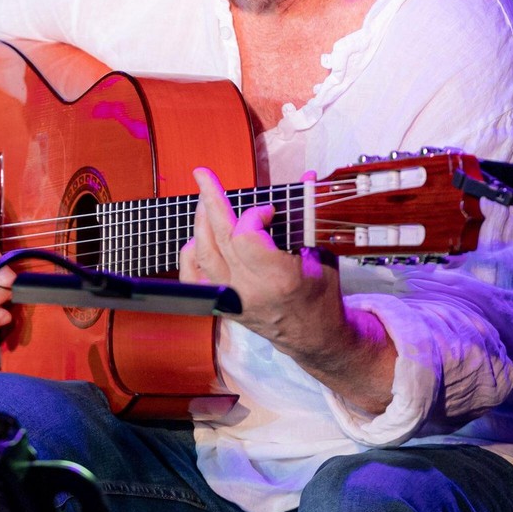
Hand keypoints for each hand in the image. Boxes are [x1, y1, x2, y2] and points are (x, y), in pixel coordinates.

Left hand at [179, 167, 396, 411]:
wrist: (314, 335)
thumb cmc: (321, 293)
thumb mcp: (322, 254)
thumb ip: (308, 216)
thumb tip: (307, 176)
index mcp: (278, 277)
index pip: (246, 235)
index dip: (255, 214)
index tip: (269, 211)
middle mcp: (250, 289)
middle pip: (219, 238)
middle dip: (210, 200)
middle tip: (203, 175)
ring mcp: (233, 299)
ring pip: (203, 254)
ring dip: (201, 222)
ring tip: (205, 200)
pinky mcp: (223, 305)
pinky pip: (193, 279)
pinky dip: (190, 255)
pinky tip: (197, 238)